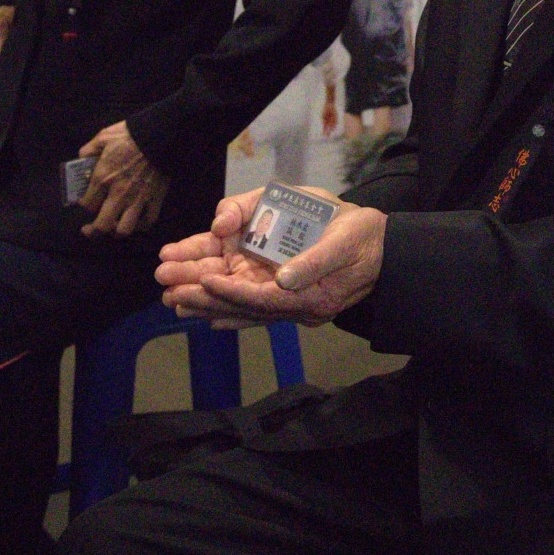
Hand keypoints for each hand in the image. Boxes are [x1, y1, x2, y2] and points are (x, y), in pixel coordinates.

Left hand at [77, 122, 170, 237]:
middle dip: (94, 231)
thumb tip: (82, 158)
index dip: (84, 205)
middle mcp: (118, 195)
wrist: (160, 135)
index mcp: (102, 179)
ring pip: (124, 230)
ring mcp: (138, 199)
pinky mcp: (155, 199)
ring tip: (115, 226)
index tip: (85, 201)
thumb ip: (89, 149)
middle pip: (102, 226)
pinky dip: (141, 225)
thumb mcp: (103, 136)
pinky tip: (136, 221)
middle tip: (90, 229)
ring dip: (117, 231)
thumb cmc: (129, 135)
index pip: (86, 204)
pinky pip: (148, 221)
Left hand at [159, 187, 384, 327]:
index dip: (230, 291)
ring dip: (208, 304)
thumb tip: (283, 279)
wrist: (385, 249)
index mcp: (311, 296)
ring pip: (244, 308)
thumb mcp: (345, 239)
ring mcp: (294, 305)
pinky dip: (231, 311)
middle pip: (244, 305)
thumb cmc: (364, 236)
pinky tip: (210, 318)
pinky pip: (255, 308)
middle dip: (204, 297)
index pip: (262, 297)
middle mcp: (298, 306)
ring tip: (173, 300)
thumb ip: (315, 261)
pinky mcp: (291, 298)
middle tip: (168, 288)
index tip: (202, 281)